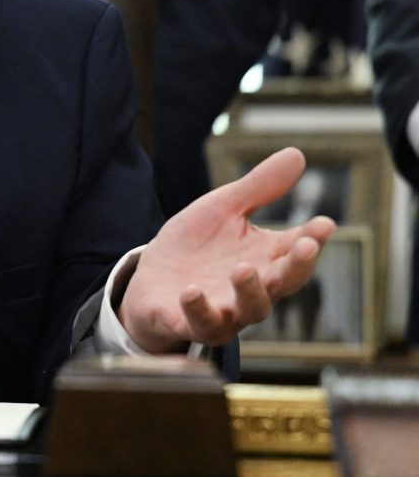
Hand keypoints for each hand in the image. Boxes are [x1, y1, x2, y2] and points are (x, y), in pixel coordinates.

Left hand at [119, 147, 335, 351]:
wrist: (152, 279)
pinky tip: (191, 291)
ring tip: (243, 268)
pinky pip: (199, 322)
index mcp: (265, 259)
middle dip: (296, 267)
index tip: (324, 224)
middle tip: (304, 246)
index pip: (295, 250)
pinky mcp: (189, 322)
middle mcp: (252, 290)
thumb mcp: (224, 210)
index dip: (312, 239)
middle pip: (282, 283)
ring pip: (248, 309)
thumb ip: (258, 188)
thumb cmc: (197, 245)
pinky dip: (198, 309)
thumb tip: (297, 154)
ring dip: (249, 290)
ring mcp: (224, 310)